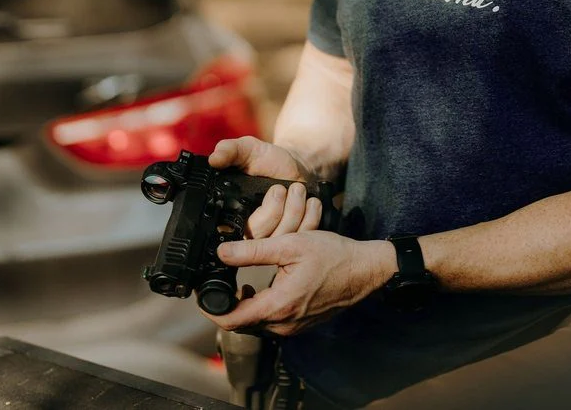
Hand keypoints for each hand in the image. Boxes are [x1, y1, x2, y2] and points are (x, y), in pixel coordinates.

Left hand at [207, 231, 395, 336]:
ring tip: (243, 284)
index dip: (212, 309)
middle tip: (223, 283)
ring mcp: (295, 326)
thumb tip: (223, 252)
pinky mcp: (303, 323)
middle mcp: (284, 323)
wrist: (365, 270)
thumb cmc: (334, 256)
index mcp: (278, 305)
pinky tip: (268, 287)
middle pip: (244, 322)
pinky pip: (275, 320)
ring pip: (259, 322)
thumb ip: (253, 250)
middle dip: (230, 305)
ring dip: (248, 306)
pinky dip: (265, 307)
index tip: (205, 296)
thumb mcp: (290, 245)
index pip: (231, 320)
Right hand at [210, 136, 321, 236]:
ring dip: (294, 210)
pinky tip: (311, 201)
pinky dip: (310, 217)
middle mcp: (248, 230)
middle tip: (281, 188)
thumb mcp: (247, 149)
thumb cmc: (267, 159)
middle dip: (275, 210)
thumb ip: (230, 150)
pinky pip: (301, 236)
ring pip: (280, 239)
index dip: (253, 218)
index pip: (232, 234)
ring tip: (297, 189)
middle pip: (258, 237)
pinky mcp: (293, 236)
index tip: (273, 192)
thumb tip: (214, 159)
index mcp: (230, 214)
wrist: (294, 164)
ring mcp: (272, 236)